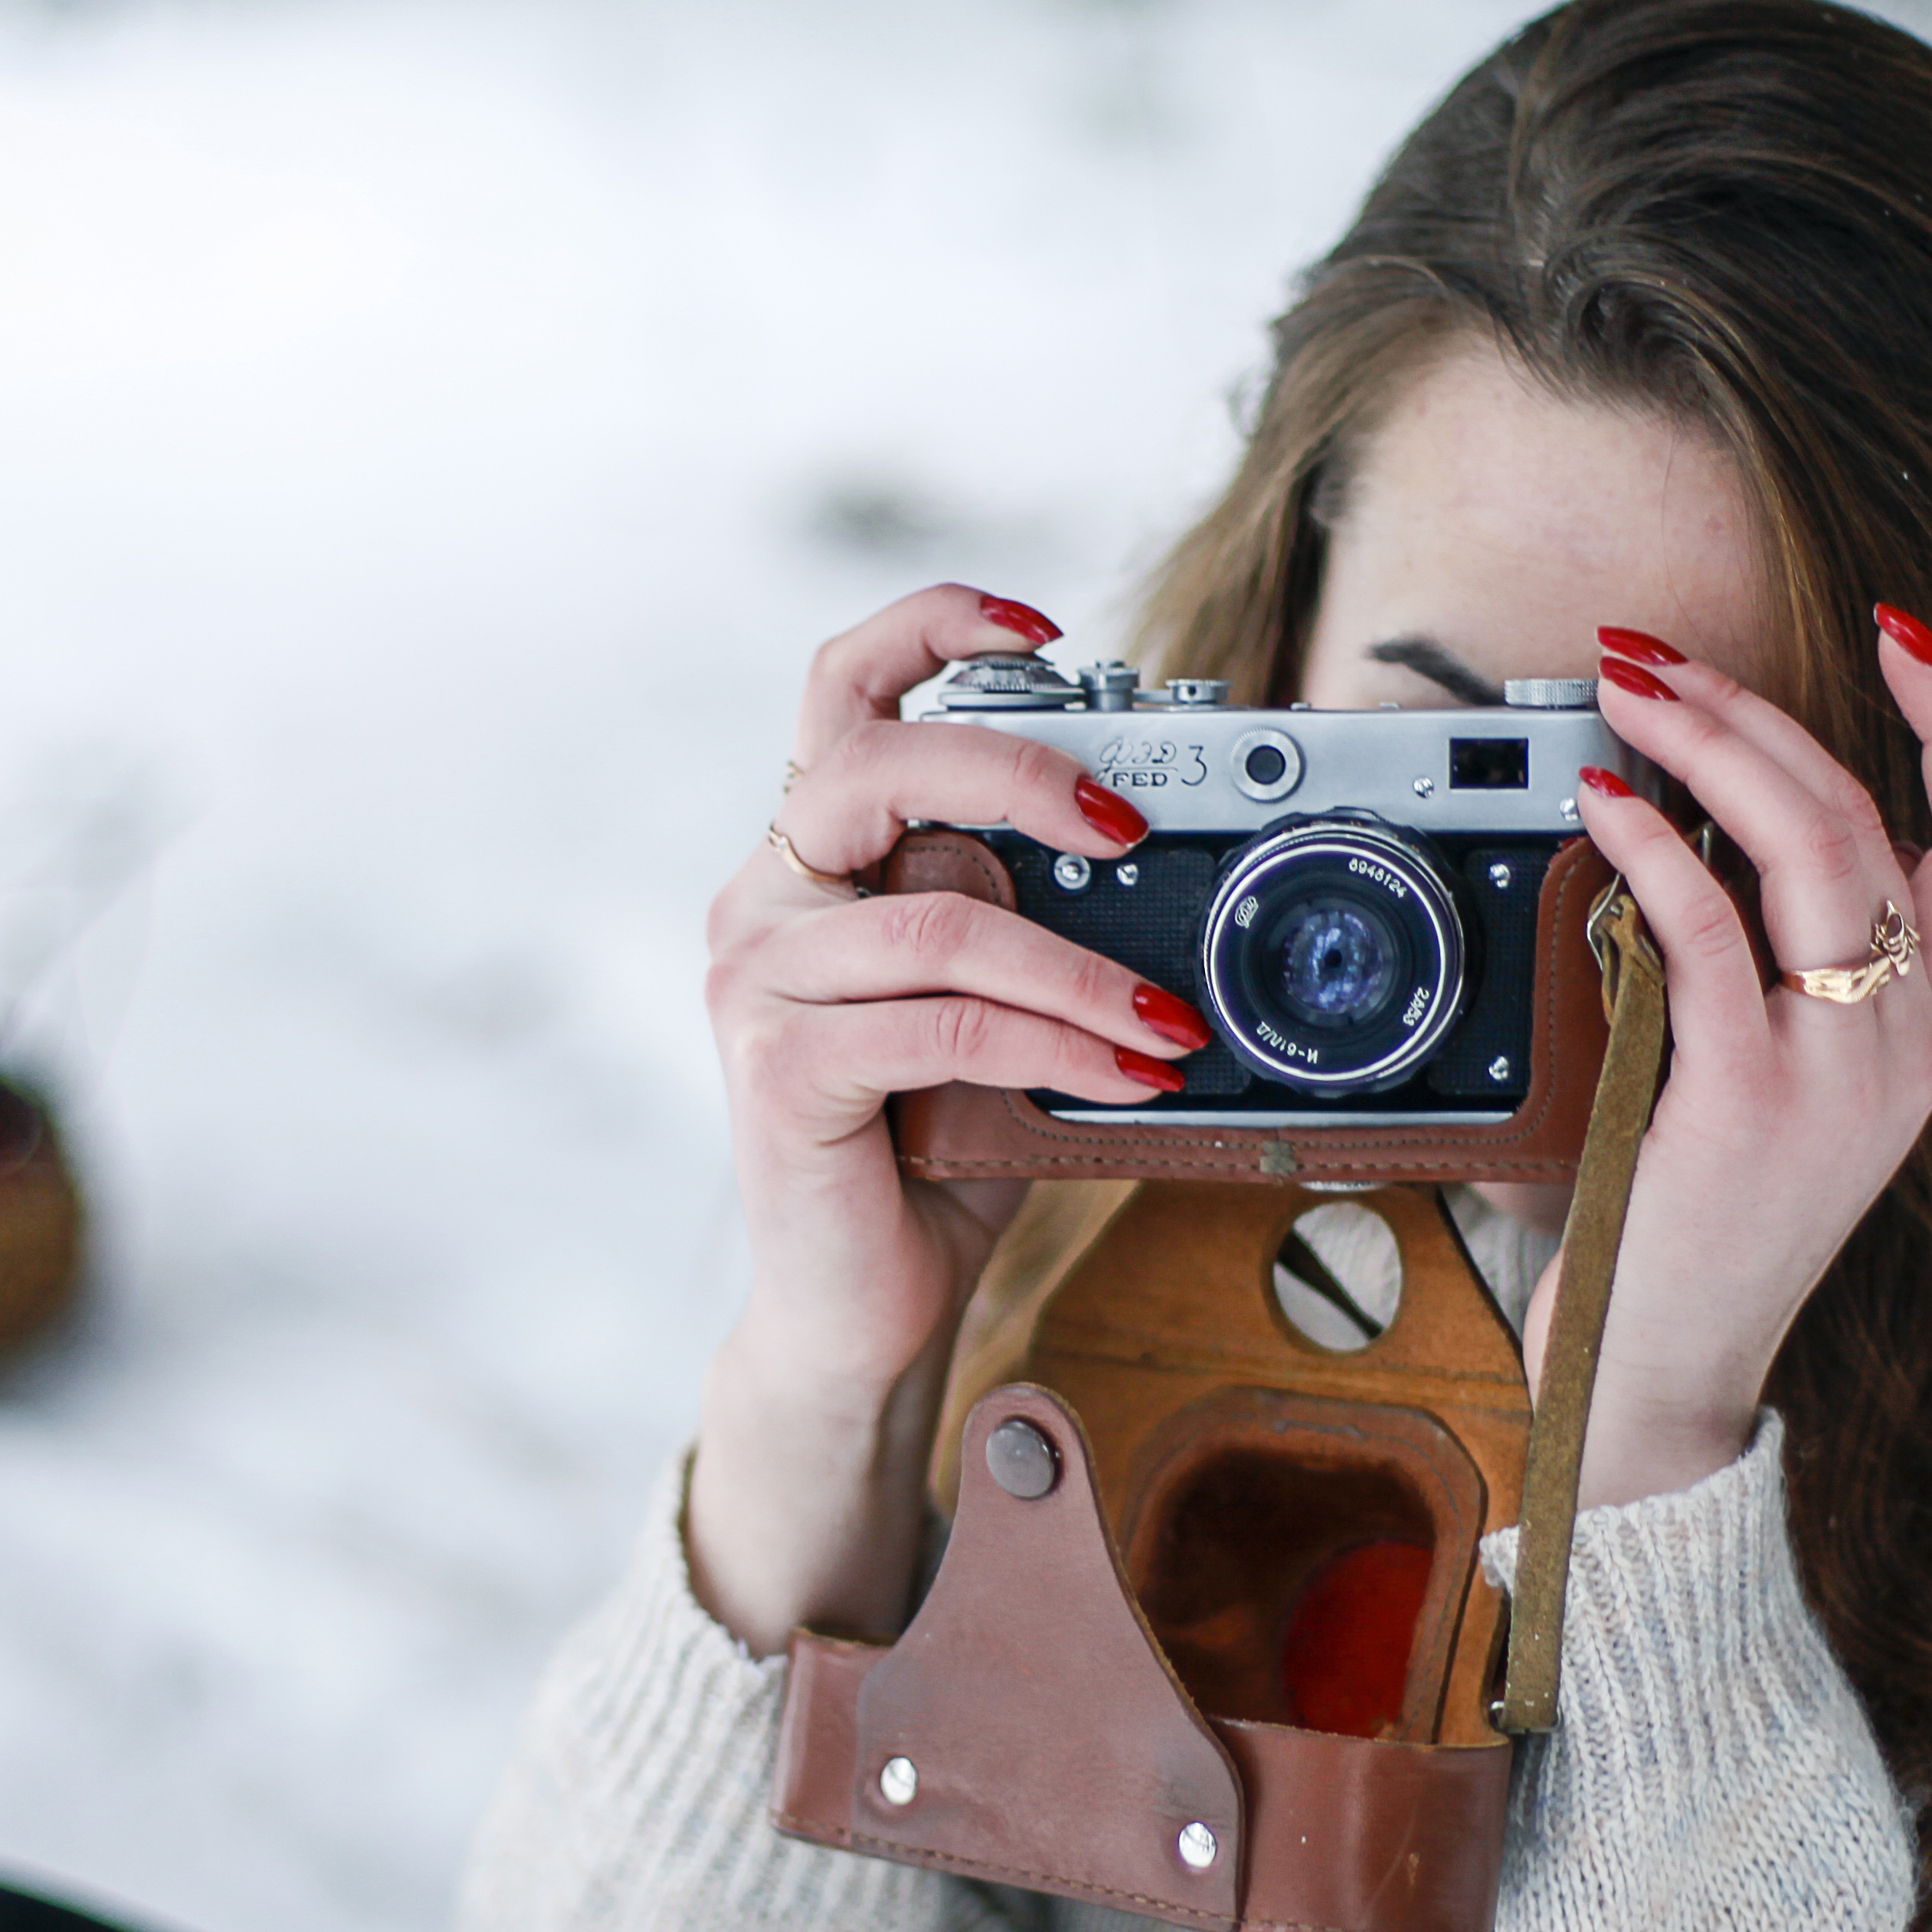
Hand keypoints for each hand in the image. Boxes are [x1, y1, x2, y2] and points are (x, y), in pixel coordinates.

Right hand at [683, 585, 1209, 1646]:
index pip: (844, 691)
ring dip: (1082, 970)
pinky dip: (1058, 1044)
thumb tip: (1153, 852)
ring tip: (1173, 1018)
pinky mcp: (780, 1068)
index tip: (1047, 624)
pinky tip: (1128, 1072)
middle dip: (1021, 773)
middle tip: (1128, 823)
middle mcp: (763, 899)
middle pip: (881, 764)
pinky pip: (946, 1024)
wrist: (858, 1307)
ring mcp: (757, 980)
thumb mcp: (994, 1004)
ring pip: (943, 920)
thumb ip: (1028, 917)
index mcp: (809, 859)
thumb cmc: (930, 1149)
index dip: (934, 628)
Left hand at [1530, 607, 1931, 1505]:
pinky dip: (1653, 850)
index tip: (1904, 633)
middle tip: (1658, 657)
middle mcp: (1906, 1043)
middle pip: (1871, 819)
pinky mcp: (1751, 1104)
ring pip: (1813, 851)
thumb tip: (1689, 828)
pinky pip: (1711, 935)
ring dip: (1713, 746)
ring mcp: (1840, 1074)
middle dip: (1760, 710)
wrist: (1663, 1368)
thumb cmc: (1693, 1220)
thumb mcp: (1774, 1086)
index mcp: (1927, 1030)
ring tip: (1630, 697)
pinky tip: (1604, 807)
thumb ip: (1773, 973)